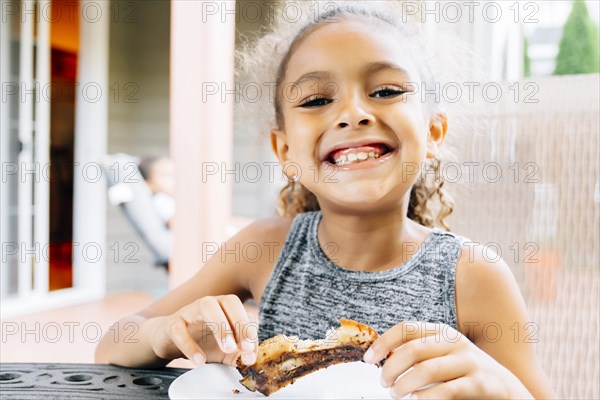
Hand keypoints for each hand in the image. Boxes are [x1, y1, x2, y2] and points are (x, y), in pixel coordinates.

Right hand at [151, 295, 257, 366]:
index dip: (249, 329)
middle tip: (242, 348)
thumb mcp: (225, 349)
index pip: (242, 310)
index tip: (251, 350)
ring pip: (206, 306)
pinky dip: (190, 345)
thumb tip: (253, 360)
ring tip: (227, 348)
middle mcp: (210, 303)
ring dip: (220, 327)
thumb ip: (240, 353)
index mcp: (225, 306)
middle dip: (239, 324)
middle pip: (229, 301)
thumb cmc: (202, 341)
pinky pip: (180, 330)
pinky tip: (199, 360)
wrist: (169, 340)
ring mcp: (190, 310)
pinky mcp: (172, 324)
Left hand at [363, 322, 532, 398]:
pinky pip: (447, 389)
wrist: (505, 388)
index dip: (384, 342)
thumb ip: (418, 353)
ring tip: (395, 394)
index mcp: (442, 331)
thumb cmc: (463, 372)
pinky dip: (427, 396)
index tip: (368, 359)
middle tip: (383, 383)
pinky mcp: (479, 383)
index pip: (406, 328)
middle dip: (392, 367)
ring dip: (405, 384)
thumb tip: (380, 359)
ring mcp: (469, 361)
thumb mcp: (441, 355)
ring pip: (427, 369)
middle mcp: (455, 342)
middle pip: (413, 349)